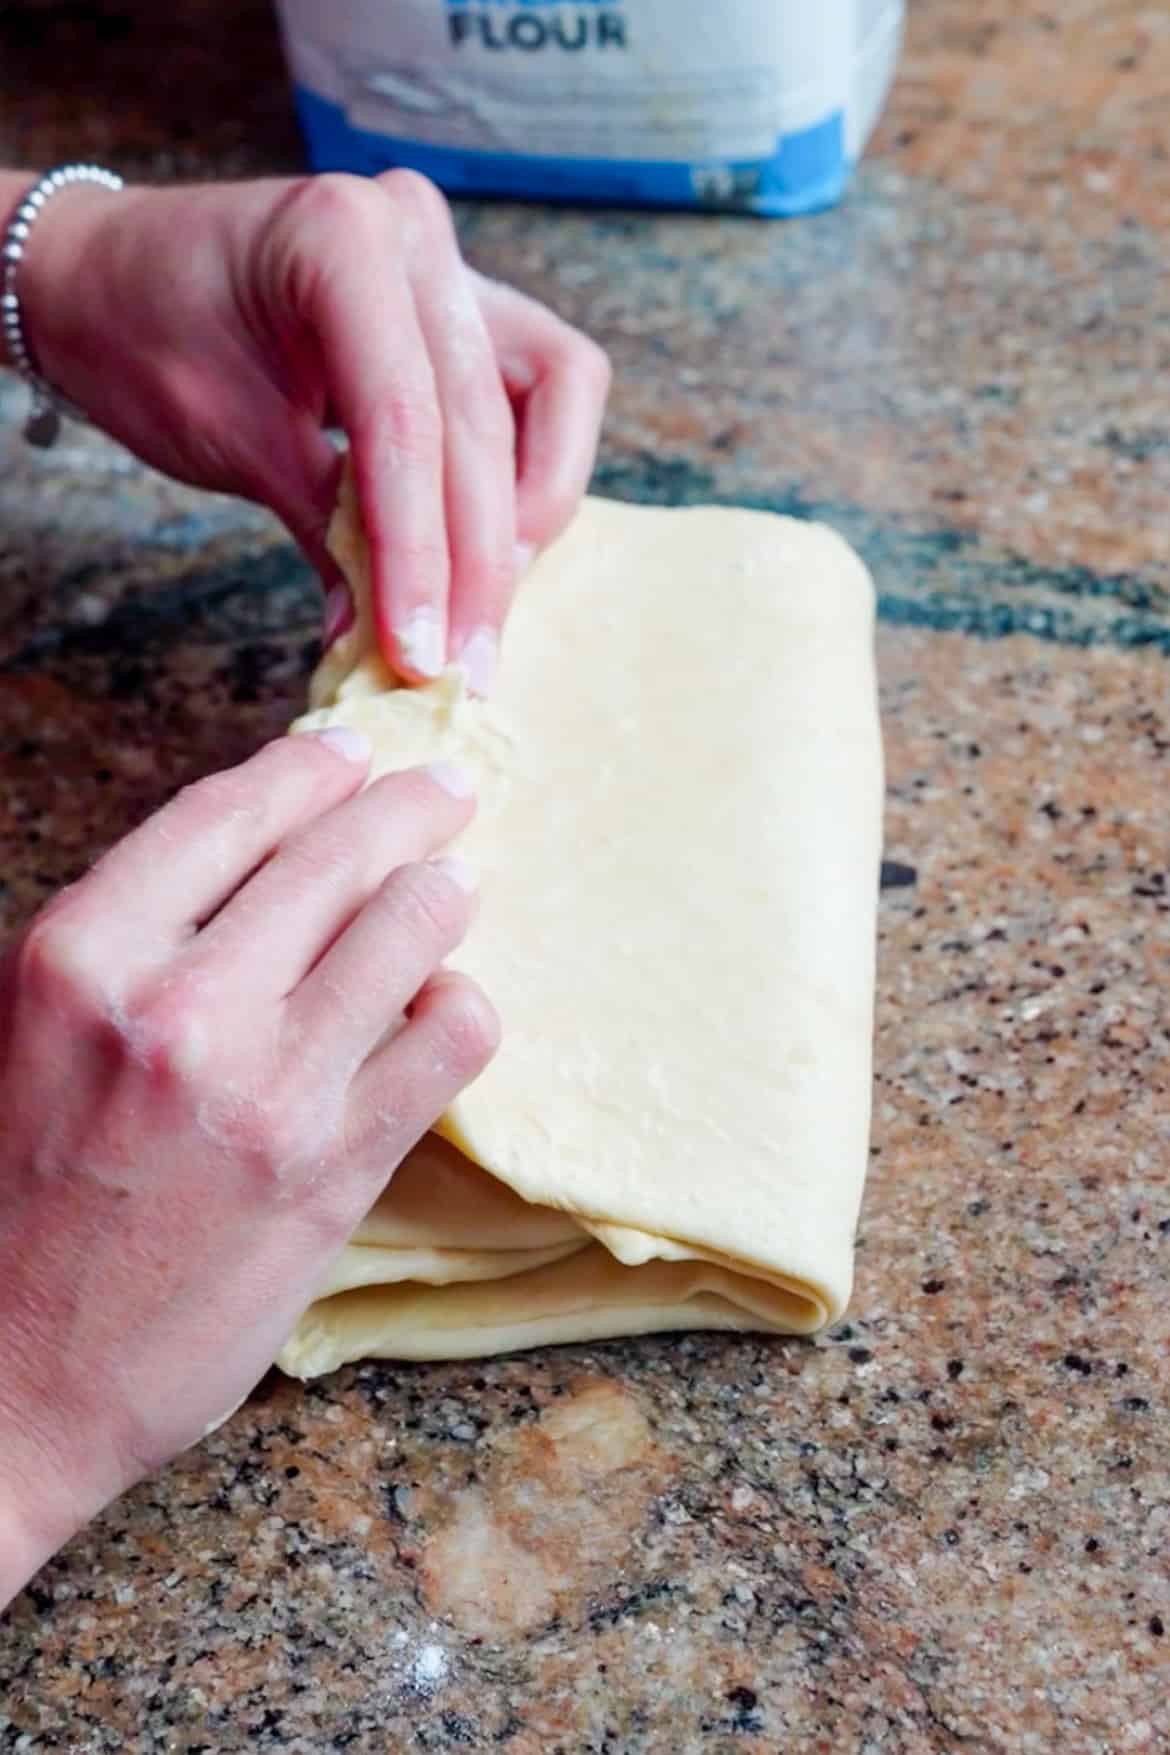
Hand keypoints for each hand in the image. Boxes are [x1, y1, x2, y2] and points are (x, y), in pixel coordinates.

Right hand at [0, 730, 497, 1603]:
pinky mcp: (338, 1168)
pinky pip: (451, 1037)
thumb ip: (129, 940)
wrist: (7, 1389)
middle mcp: (178, 1005)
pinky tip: (441, 1007)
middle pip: (339, 852)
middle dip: (407, 805)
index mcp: (81, 956)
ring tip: (450, 890)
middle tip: (443, 791)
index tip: (348, 752)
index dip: (307, 769)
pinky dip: (459, 1004)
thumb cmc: (10, 1202)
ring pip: (414, 925)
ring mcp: (269, 1088)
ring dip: (443, 893)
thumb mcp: (30, 1031)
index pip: (230, 813)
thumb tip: (251, 860)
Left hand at [17, 171, 610, 686]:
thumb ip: (323, 528)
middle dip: (477, 558)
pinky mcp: (471, 305)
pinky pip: (540, 394)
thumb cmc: (143, 336)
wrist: (108, 276)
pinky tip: (486, 550)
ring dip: (526, 511)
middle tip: (462, 663)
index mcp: (340, 237)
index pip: (405, 421)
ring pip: (556, 394)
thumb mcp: (224, 435)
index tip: (422, 655)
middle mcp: (416, 233)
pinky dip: (524, 478)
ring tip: (483, 605)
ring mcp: (453, 263)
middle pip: (485, 421)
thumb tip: (388, 639)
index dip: (421, 553)